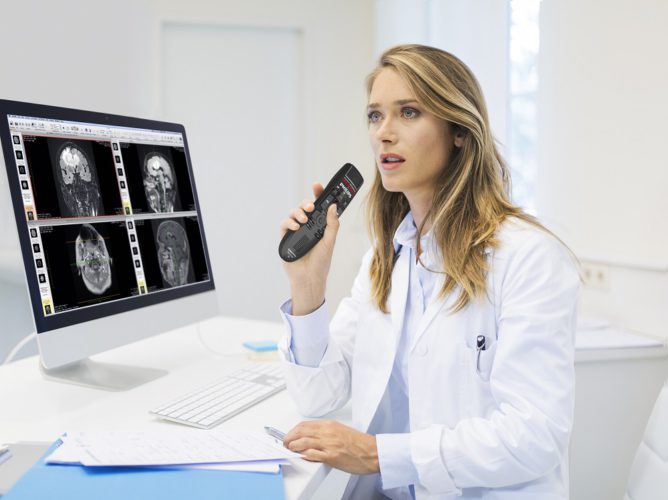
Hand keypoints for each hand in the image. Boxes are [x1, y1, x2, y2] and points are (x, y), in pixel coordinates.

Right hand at [279, 183, 340, 314]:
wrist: (308, 278)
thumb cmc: (320, 262)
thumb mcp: (330, 242)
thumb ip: (332, 224)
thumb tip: (333, 206)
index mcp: (319, 226)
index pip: (319, 207)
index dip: (318, 195)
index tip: (317, 186)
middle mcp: (307, 227)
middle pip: (304, 208)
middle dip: (306, 203)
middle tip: (310, 206)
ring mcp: (296, 232)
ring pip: (293, 214)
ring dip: (298, 213)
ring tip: (304, 220)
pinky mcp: (286, 238)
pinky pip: (284, 224)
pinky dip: (289, 222)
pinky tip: (296, 226)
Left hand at [283, 420, 378, 474]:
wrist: (373, 452)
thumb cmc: (360, 444)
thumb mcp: (341, 431)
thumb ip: (327, 433)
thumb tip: (313, 437)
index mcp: (330, 425)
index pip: (305, 425)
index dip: (293, 431)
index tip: (289, 435)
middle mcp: (328, 432)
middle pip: (301, 432)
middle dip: (289, 438)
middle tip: (285, 443)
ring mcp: (329, 444)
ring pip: (304, 442)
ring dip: (293, 446)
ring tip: (290, 449)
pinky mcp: (332, 456)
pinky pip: (313, 454)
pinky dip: (304, 455)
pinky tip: (301, 456)